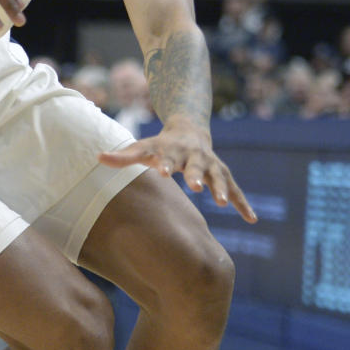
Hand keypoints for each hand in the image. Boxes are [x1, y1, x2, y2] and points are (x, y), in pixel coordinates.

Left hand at [99, 121, 255, 222]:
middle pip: (195, 166)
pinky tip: (252, 219)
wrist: (189, 130)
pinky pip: (235, 190)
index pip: (167, 158)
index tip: (162, 172)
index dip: (164, 164)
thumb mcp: (143, 147)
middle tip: (195, 186)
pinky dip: (243, 204)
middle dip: (195, 176)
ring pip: (218, 177)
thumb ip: (123, 156)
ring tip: (222, 203)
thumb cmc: (160, 145)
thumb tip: (97, 158)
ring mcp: (211, 165)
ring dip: (221, 189)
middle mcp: (194, 156)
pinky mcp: (223, 174)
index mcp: (172, 151)